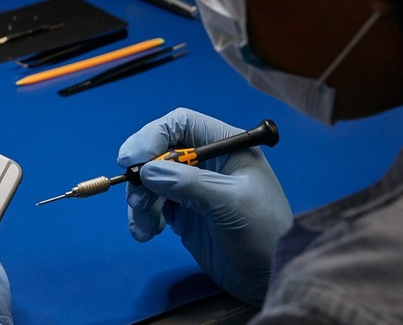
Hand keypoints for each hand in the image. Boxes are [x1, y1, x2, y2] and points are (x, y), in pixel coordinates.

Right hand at [117, 108, 291, 305]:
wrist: (268, 278)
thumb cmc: (264, 232)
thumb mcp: (230, 203)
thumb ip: (190, 184)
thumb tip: (149, 171)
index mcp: (225, 146)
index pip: (181, 124)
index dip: (153, 135)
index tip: (134, 158)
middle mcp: (206, 161)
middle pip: (158, 151)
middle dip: (142, 174)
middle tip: (137, 199)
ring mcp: (192, 187)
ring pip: (150, 180)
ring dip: (139, 200)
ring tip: (145, 226)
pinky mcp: (182, 212)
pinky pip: (151, 204)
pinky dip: (143, 216)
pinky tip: (147, 233)